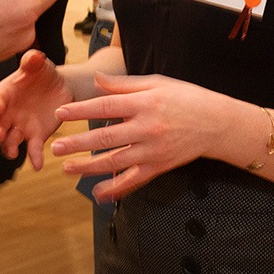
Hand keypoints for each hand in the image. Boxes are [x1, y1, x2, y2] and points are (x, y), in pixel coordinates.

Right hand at [0, 49, 72, 169]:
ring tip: (13, 154)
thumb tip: (34, 56)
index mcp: (6, 93)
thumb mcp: (39, 64)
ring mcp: (20, 127)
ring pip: (9, 141)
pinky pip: (33, 149)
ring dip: (9, 148)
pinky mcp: (36, 136)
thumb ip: (33, 61)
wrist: (59, 87)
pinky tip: (37, 165)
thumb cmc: (42, 74)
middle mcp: (9, 113)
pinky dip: (34, 157)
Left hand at [48, 72, 224, 201]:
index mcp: (144, 103)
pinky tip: (98, 194)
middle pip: (106, 137)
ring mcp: (152, 150)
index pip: (106, 106)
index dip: (81, 111)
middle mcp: (146, 128)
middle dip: (78, 143)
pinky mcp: (159, 166)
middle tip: (56, 147)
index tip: (60, 114)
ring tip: (67, 168)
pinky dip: (116, 189)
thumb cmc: (186, 98)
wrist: (217, 123)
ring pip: (115, 161)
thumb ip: (124, 84)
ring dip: (89, 167)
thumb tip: (96, 79)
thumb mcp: (157, 82)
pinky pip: (133, 180)